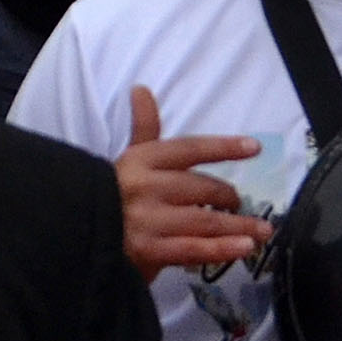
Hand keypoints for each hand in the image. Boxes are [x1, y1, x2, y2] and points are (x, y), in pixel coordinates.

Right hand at [112, 85, 272, 274]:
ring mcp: (148, 220)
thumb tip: (141, 89)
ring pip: (204, 220)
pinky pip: (194, 249)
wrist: (79, 237)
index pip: (189, 149)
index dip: (223, 147)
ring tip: (262, 231)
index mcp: (140, 160)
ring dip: (238, 226)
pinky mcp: (150, 251)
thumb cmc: (111, 195)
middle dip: (229, 197)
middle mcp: (145, 187)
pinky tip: (243, 248)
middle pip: (201, 187)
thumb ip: (144, 129)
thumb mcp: (127, 160)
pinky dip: (222, 249)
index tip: (254, 147)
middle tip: (242, 204)